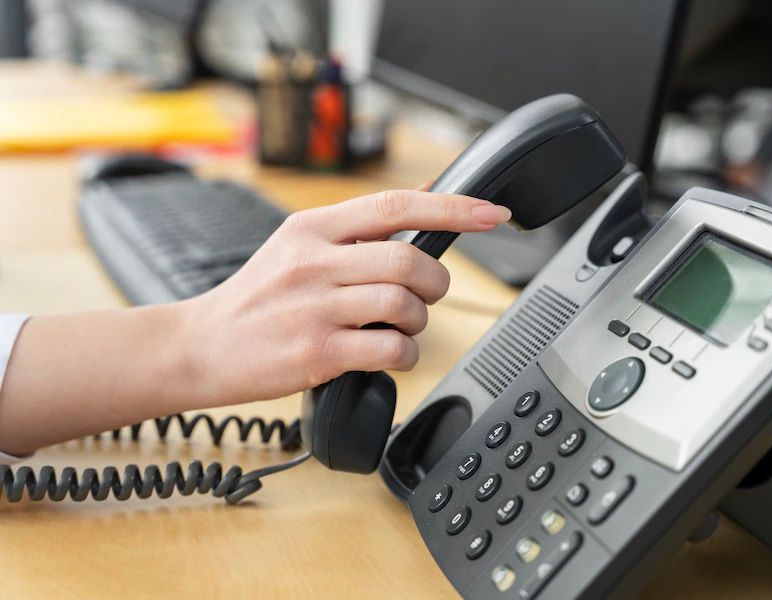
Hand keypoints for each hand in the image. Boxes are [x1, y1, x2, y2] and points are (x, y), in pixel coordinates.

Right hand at [182, 189, 510, 406]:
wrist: (198, 347)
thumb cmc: (257, 299)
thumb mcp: (296, 246)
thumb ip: (356, 228)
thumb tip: (423, 201)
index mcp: (312, 228)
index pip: (395, 205)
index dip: (453, 207)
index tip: (492, 214)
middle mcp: (313, 262)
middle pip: (408, 259)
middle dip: (434, 283)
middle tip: (425, 296)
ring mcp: (313, 307)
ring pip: (402, 302)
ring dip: (418, 320)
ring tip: (401, 328)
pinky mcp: (315, 352)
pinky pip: (388, 347)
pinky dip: (405, 355)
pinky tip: (391, 355)